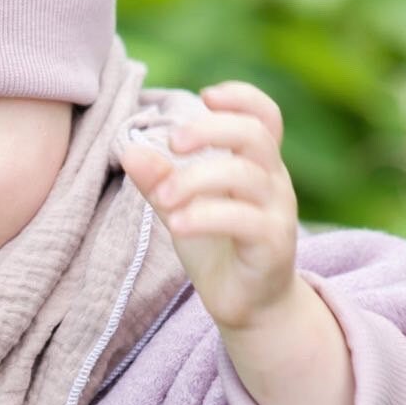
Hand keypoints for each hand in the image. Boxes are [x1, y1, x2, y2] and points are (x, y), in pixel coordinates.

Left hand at [118, 80, 298, 331]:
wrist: (248, 308)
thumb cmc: (217, 250)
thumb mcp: (182, 208)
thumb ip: (160, 180)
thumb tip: (128, 148)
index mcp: (257, 166)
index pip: (265, 117)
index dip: (242, 98)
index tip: (205, 97)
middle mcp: (274, 183)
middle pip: (254, 136)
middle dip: (210, 130)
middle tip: (172, 142)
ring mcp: (277, 213)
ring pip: (246, 175)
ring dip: (197, 179)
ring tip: (163, 198)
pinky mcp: (273, 246)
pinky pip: (244, 220)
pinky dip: (206, 216)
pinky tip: (177, 223)